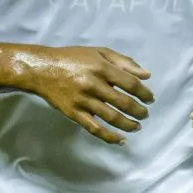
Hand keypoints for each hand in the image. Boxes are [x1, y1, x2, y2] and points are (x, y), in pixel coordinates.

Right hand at [21, 46, 152, 145]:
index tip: (150, 99)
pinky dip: (109, 137)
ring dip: (128, 124)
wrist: (42, 69)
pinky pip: (94, 128)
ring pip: (111, 117)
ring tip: (137, 126)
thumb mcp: (99, 52)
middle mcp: (93, 84)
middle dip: (139, 111)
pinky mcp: (74, 113)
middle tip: (145, 114)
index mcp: (101, 67)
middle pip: (123, 102)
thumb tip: (146, 76)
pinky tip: (121, 140)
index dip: (144, 93)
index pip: (130, 83)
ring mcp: (83, 101)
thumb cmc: (73, 58)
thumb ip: (124, 62)